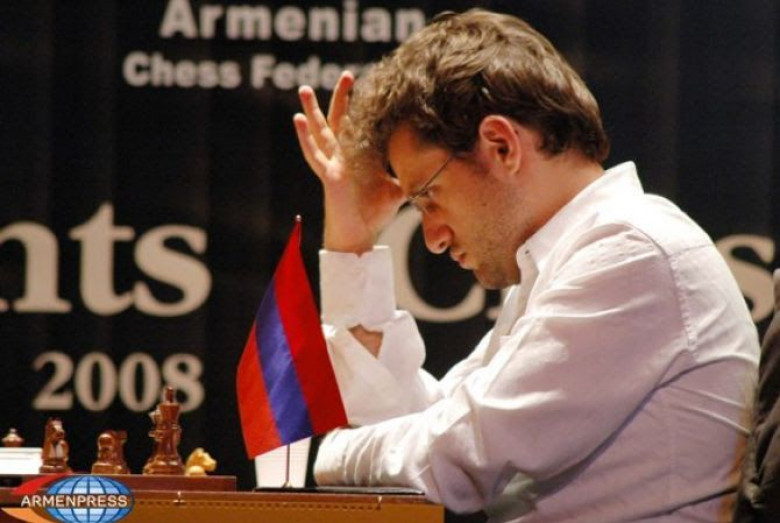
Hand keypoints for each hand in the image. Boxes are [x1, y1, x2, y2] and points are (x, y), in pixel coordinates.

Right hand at [293, 71, 403, 253]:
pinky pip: (314, 154)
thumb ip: (408, 174)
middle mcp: (344, 156)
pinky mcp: (328, 176)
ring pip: (322, 132)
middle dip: (344, 97)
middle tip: (348, 73)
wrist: (361, 236)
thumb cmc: (375, 214)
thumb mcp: (398, 188)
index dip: (365, 105)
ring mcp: (333, 164)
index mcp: (359, 156)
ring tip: (304, 90)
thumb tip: (433, 164)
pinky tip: (298, 119)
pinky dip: (305, 137)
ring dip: (313, 110)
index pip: (362, 125)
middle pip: (341, 120)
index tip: (373, 84)